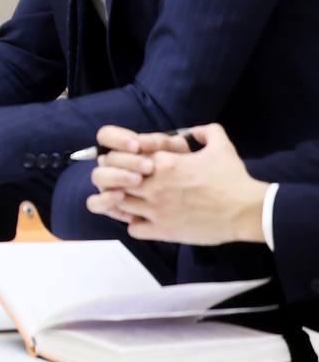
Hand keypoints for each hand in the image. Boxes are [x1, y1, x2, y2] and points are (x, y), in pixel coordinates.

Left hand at [87, 123, 268, 245]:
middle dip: (115, 180)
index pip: (120, 157)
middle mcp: (154, 186)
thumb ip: (206, 132)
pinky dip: (135, 225)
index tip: (131, 165)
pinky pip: (133, 229)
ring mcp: (156, 209)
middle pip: (112, 180)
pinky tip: (146, 221)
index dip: (120, 160)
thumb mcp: (221, 147)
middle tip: (127, 184)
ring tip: (135, 202)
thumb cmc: (234, 179)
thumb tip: (195, 130)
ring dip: (123, 203)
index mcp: (162, 163)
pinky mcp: (163, 230)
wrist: (248, 210)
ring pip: (118, 205)